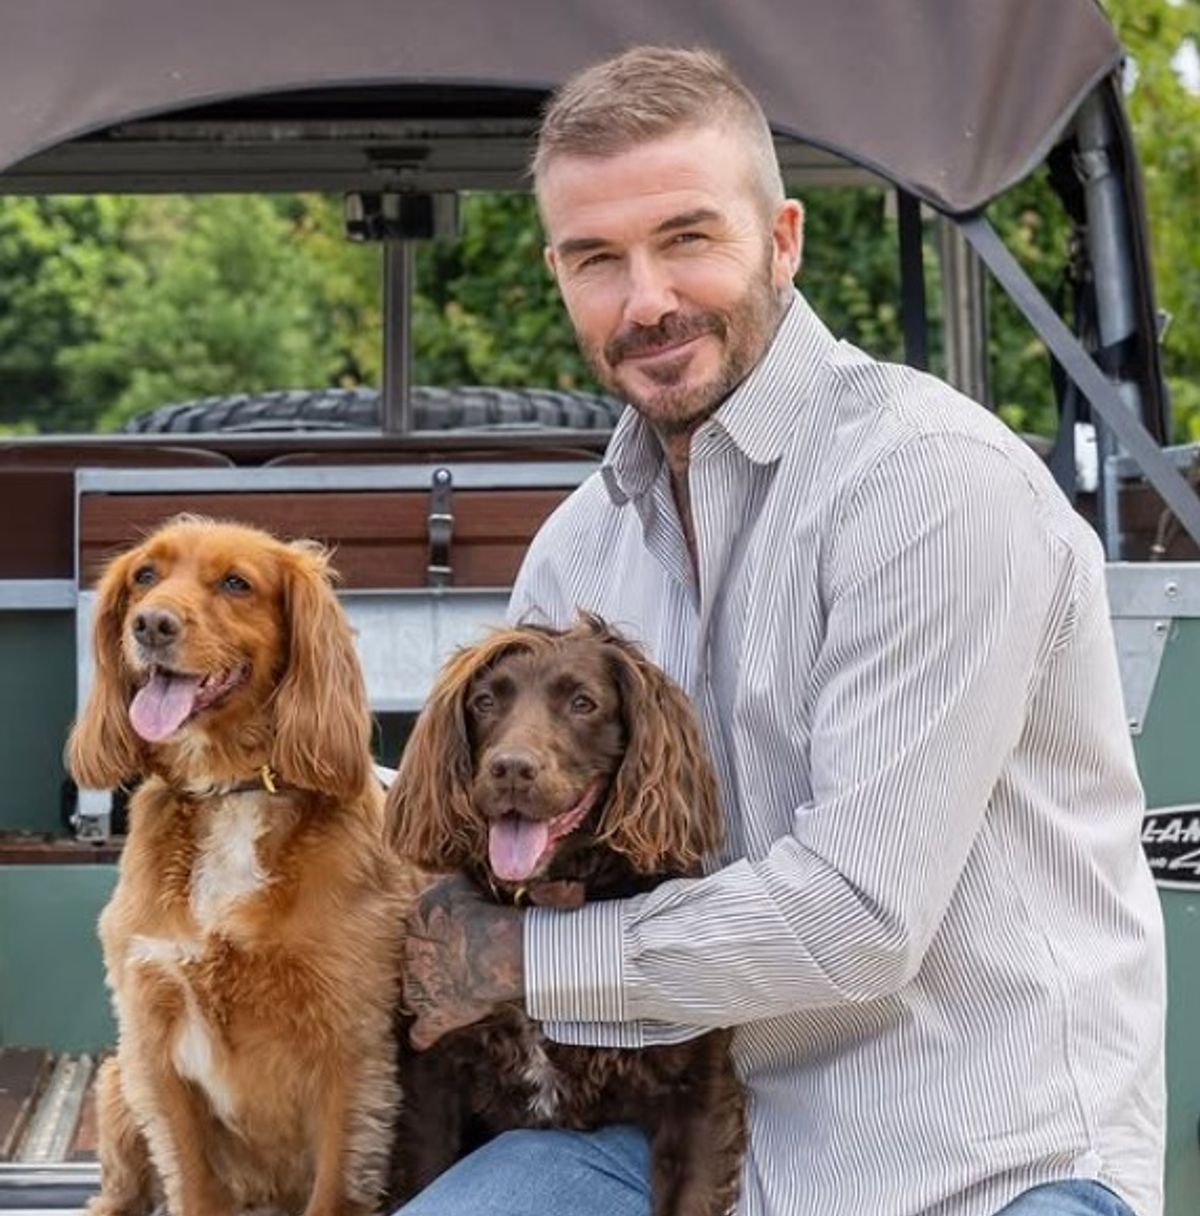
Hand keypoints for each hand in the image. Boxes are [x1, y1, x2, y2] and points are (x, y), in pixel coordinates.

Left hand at [402, 873, 523, 1049]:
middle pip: (405, 959)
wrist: (490, 950)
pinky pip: (420, 1033)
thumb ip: (447, 883)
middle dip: (419, 960)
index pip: (409, 925)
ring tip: (434, 990)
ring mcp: (416, 989)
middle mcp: (405, 956)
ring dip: (418, 992)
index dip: (424, 930)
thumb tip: (448, 873)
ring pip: (407, 993)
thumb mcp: (459, 883)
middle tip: (441, 959)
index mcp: (410, 922)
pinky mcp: (433, 1017)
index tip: (439, 930)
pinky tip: (423, 1036)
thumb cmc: (480, 912)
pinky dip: (422, 1035)